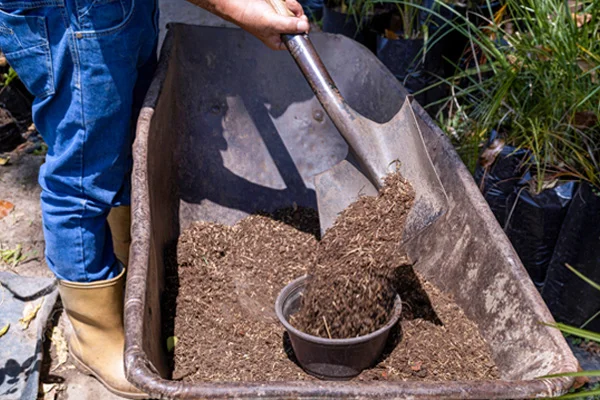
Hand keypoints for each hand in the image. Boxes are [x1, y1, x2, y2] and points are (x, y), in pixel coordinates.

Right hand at [191, 0, 309, 49]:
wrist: (237, 1)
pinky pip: (291, 5)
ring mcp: (280, 18)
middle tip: (291, 11)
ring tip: (284, 4)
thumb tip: (304, 27)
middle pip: (300, 24)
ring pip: (297, 13)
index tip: (301, 22)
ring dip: (293, 5)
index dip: (302, 30)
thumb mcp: (271, 23)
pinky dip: (288, 1)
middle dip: (298, 15)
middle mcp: (280, 30)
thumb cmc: (248, 15)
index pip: (297, 40)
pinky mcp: (279, 8)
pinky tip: (282, 0)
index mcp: (278, 41)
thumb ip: (289, 26)